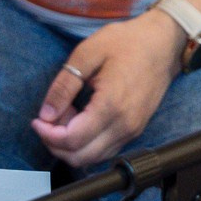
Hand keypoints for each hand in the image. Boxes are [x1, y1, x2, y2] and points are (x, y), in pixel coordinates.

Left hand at [32, 10, 185, 166]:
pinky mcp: (136, 130)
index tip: (37, 120)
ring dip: (71, 144)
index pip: (72, 139)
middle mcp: (124, 125)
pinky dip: (87, 142)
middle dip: (56, 143)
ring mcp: (132, 130)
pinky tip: (82, 119)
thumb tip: (46, 114)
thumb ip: (64, 86)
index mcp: (111, 106)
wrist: (164, 42)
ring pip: (93, 158)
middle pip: (81, 157)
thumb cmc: (128, 42)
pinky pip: (106, 149)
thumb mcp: (87, 53)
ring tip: (66, 115)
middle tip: (48, 119)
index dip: (47, 134)